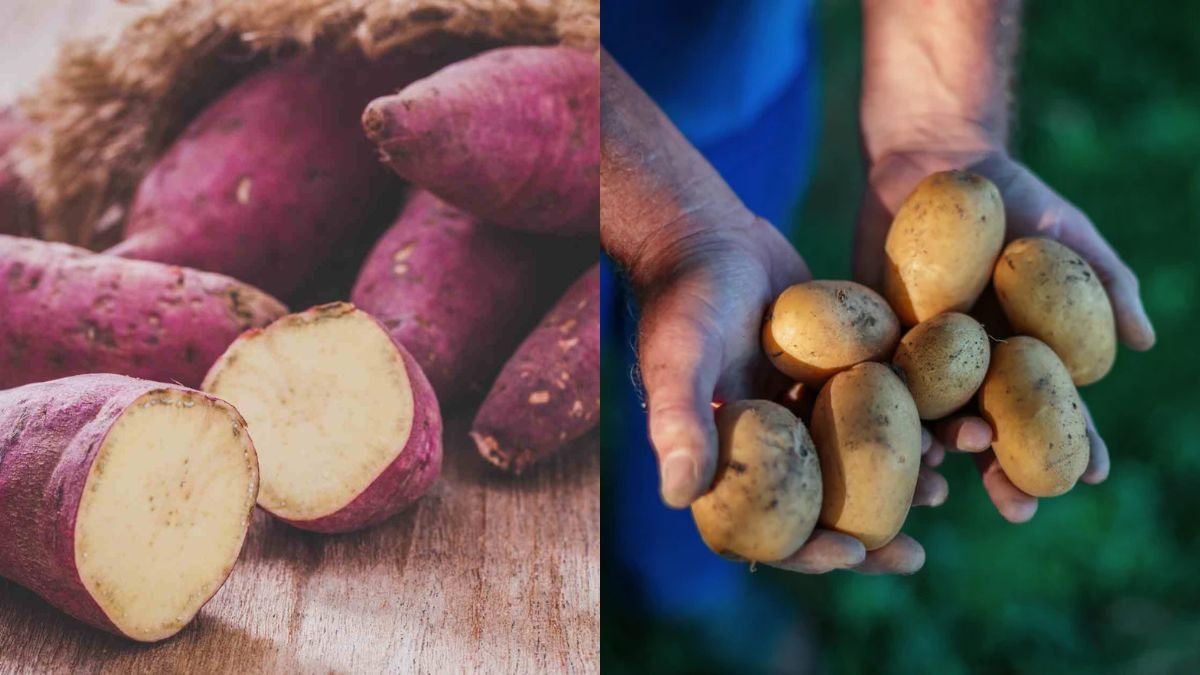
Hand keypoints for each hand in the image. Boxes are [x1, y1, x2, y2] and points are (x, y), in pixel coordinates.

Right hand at [634, 211, 943, 573]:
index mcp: (723, 459)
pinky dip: (908, 425)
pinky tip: (949, 427)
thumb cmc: (684, 295)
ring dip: (896, 486)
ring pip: (853, 464)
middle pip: (818, 509)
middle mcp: (765, 444)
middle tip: (915, 557)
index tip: (851, 557)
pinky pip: (873, 412)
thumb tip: (677, 496)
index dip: (805, 552)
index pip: (762, 527)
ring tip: (944, 491)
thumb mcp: (679, 355)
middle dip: (865, 537)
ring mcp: (800, 411)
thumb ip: (678, 420)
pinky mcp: (832, 374)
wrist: (709, 231)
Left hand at [854, 144, 1155, 521]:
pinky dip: (882, 413)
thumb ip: (1103, 283)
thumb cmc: (1012, 197)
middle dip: (1006, 473)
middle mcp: (970, 365)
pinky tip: (888, 438)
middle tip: (1018, 509)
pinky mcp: (871, 338)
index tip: (1087, 476)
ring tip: (949, 479)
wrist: (934, 160)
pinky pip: (877, 383)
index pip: (1051, 409)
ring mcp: (920, 356)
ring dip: (942, 454)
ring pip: (932, 419)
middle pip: (992, 430)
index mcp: (1021, 352)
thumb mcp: (1064, 234)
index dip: (1071, 444)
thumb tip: (1143, 341)